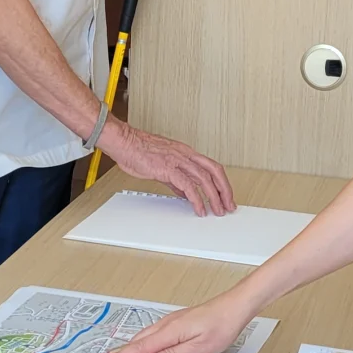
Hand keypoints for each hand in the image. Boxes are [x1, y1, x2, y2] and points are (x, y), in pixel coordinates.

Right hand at [98, 289, 249, 352]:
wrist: (234, 306)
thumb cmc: (221, 326)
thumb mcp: (199, 348)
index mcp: (170, 332)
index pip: (140, 348)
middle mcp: (167, 324)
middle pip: (139, 340)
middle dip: (121, 352)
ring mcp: (172, 321)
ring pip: (146, 335)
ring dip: (131, 346)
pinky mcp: (178, 321)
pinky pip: (154, 332)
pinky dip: (144, 340)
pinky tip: (145, 345)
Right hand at [100, 121, 234, 216]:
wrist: (124, 141)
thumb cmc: (137, 149)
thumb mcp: (161, 163)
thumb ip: (175, 178)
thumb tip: (183, 191)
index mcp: (185, 152)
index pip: (211, 166)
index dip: (221, 181)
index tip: (225, 195)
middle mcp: (185, 154)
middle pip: (214, 170)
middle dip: (224, 190)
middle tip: (229, 205)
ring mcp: (177, 160)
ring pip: (205, 178)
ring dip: (214, 197)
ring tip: (217, 210)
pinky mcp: (168, 169)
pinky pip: (188, 186)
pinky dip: (196, 199)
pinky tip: (199, 209)